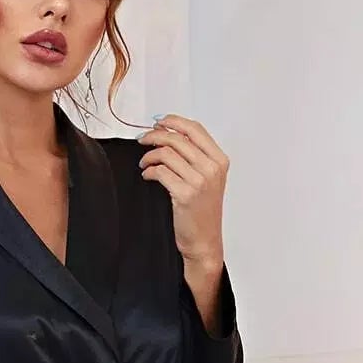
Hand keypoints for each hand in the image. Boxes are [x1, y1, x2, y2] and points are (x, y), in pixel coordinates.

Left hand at [137, 113, 228, 276]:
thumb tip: (170, 134)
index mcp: (219, 160)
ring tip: (144, 163)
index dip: (173, 121)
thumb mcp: (208, 179)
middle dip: (155, 136)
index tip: (158, 122)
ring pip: (167, 153)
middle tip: (143, 140)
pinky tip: (147, 175)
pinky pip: (160, 172)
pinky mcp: (185, 194)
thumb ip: (195, 156)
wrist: (204, 241)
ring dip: (149, 155)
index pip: (195, 129)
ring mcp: (199, 181)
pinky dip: (149, 171)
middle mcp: (211, 168)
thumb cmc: (203, 212)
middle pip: (178, 139)